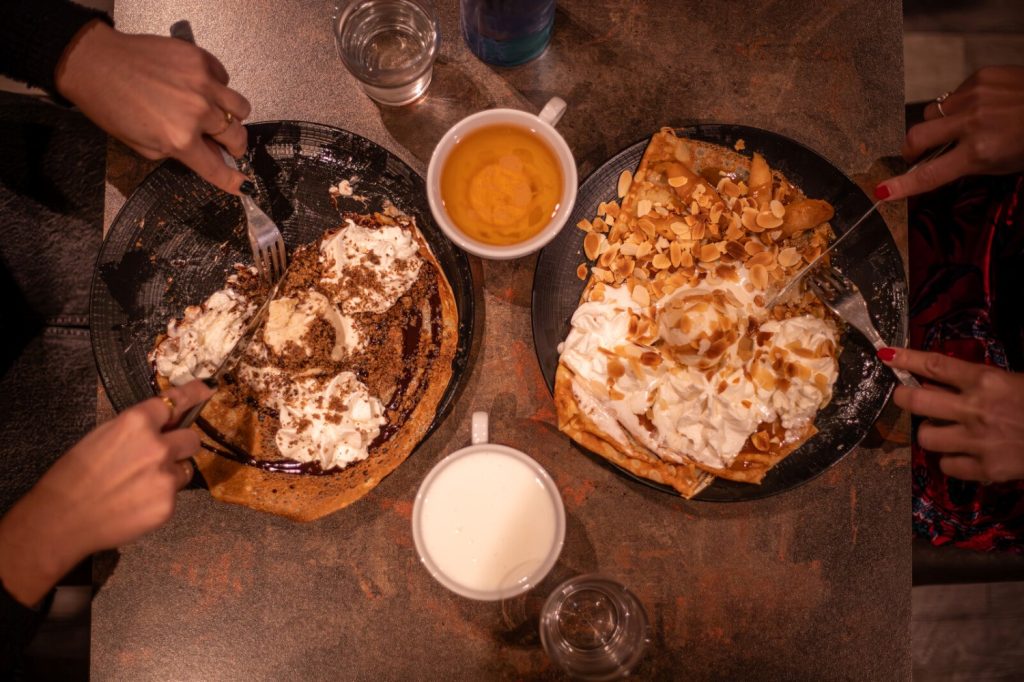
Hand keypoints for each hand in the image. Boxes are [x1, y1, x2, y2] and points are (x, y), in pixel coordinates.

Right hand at [0, 381, 211, 605]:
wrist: (61, 520)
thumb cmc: (73, 475)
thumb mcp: (102, 436)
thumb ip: (136, 428)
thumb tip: (163, 422)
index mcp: (136, 423)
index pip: (176, 401)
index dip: (193, 394)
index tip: (208, 389)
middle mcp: (157, 446)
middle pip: (192, 438)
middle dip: (181, 445)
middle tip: (162, 456)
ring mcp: (165, 476)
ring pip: (186, 468)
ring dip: (172, 472)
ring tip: (141, 484)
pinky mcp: (168, 504)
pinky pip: (175, 494)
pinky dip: (162, 496)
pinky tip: (136, 502)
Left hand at [54, 21, 251, 194]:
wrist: (96, 63)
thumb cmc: (112, 108)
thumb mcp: (144, 145)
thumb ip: (181, 153)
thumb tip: (211, 155)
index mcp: (180, 139)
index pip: (218, 168)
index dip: (234, 181)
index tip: (244, 185)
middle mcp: (198, 112)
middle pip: (237, 137)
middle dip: (234, 145)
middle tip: (225, 143)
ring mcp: (203, 83)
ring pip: (241, 107)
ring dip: (233, 116)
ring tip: (216, 112)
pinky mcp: (200, 59)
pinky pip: (224, 78)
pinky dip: (217, 87)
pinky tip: (198, 86)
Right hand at [876, 66, 1023, 200]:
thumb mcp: (1003, 165)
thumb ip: (967, 164)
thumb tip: (934, 163)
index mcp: (979, 152)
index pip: (930, 174)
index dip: (903, 185)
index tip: (881, 191)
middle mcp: (972, 123)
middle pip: (916, 136)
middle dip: (911, 148)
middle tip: (917, 153)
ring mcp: (975, 96)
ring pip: (932, 113)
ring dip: (938, 124)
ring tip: (964, 124)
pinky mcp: (980, 76)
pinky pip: (953, 95)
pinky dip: (959, 105)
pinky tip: (982, 106)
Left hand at [879, 347, 1023, 481]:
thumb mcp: (1015, 381)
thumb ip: (979, 381)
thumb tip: (941, 380)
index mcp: (988, 380)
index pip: (936, 365)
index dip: (907, 359)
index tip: (887, 355)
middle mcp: (976, 409)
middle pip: (916, 401)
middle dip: (903, 397)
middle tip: (905, 396)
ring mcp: (978, 441)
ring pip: (925, 437)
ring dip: (930, 432)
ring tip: (944, 430)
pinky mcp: (986, 470)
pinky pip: (947, 466)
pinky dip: (951, 460)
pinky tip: (963, 455)